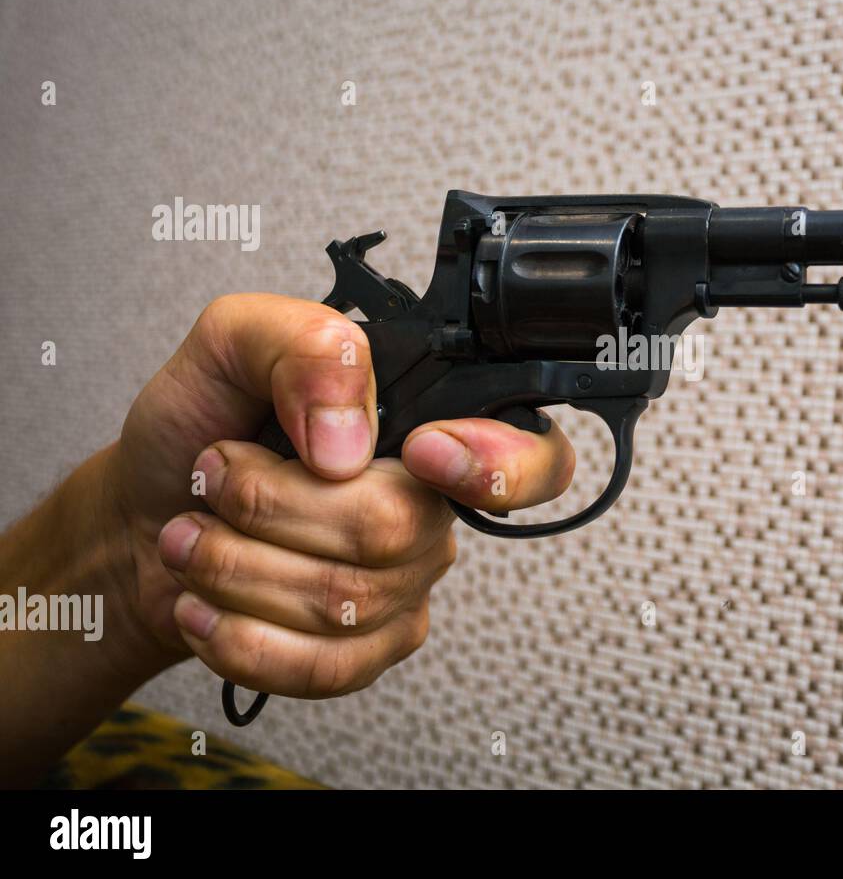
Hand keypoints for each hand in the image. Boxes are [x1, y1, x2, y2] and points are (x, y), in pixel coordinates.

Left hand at [108, 293, 574, 696]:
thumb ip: (304, 348)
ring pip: (345, 602)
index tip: (423, 451)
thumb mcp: (232, 342)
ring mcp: (406, 585)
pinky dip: (241, 639)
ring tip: (190, 536)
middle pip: (394, 529)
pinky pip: (325, 665)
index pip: (535, 455)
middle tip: (212, 479)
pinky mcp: (367, 649)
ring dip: (234, 569)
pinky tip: (204, 606)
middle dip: (268, 507)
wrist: (143, 516)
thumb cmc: (198, 427)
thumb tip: (350, 442)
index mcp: (430, 421)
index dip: (505, 466)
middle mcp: (433, 506)